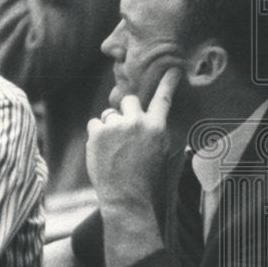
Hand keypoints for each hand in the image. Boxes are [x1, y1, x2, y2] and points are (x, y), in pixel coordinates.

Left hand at [86, 68, 181, 208]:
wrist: (125, 196)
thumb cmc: (144, 178)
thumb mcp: (160, 153)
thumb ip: (154, 132)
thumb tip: (150, 119)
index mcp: (156, 127)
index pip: (163, 100)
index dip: (168, 83)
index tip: (172, 70)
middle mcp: (137, 122)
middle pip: (129, 100)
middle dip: (125, 111)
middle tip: (124, 130)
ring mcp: (116, 126)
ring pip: (109, 114)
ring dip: (110, 126)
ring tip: (113, 148)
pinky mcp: (98, 132)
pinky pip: (94, 123)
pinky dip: (96, 134)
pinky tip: (101, 150)